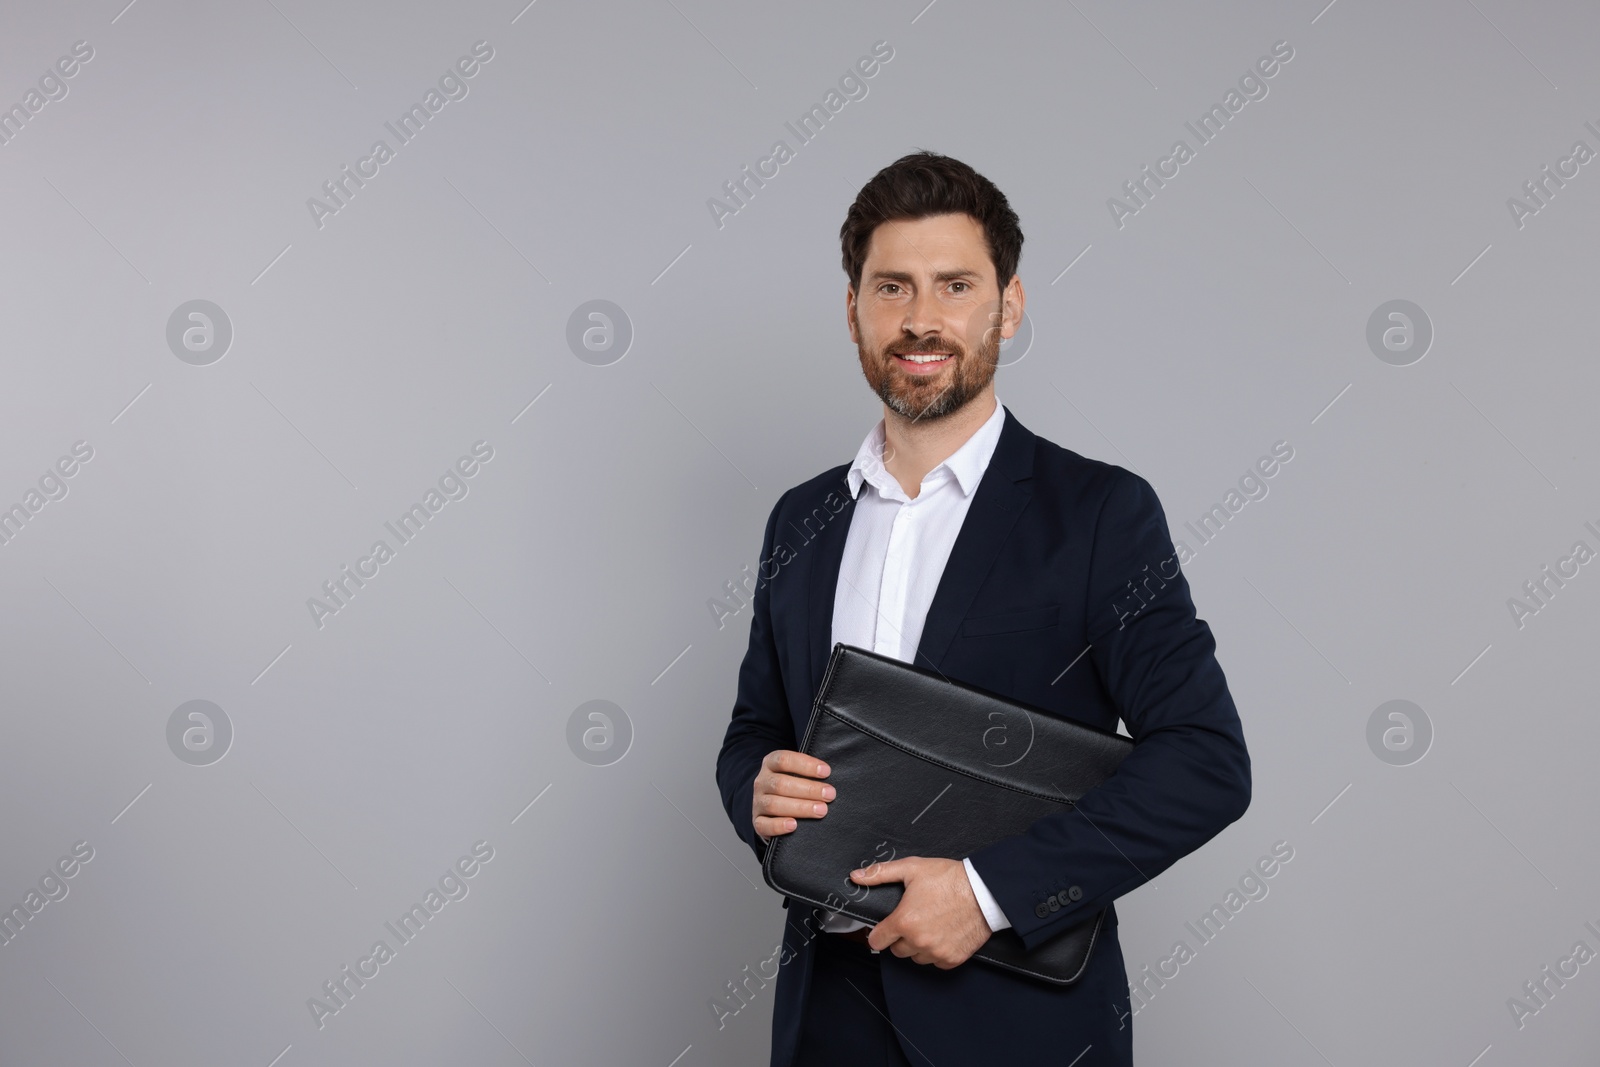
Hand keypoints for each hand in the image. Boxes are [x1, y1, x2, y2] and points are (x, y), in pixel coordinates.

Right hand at [751, 750, 833, 842]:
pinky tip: (794, 825)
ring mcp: (757, 802)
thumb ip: (808, 773)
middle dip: (808, 789)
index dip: (806, 765)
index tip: (826, 771)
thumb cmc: (791, 787)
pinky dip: (779, 826)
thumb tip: (829, 775)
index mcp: (770, 764)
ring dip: (800, 807)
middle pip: (781, 784)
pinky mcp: (757, 822)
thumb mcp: (795, 773)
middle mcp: (761, 782)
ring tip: (821, 810)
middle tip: (829, 794)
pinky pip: (764, 825)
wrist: (771, 807)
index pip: (784, 760)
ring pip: (774, 804)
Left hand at [852, 857, 990, 967]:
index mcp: (904, 921)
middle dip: (900, 937)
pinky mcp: (952, 959)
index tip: (884, 928)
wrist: (984, 891)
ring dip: (918, 946)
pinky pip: (936, 962)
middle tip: (913, 920)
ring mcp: (936, 952)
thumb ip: (881, 873)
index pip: (878, 940)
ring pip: (916, 958)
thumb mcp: (912, 868)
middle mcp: (918, 941)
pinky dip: (936, 952)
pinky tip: (942, 934)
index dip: (879, 933)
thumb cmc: (950, 879)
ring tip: (929, 925)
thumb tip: (857, 876)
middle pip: (897, 950)